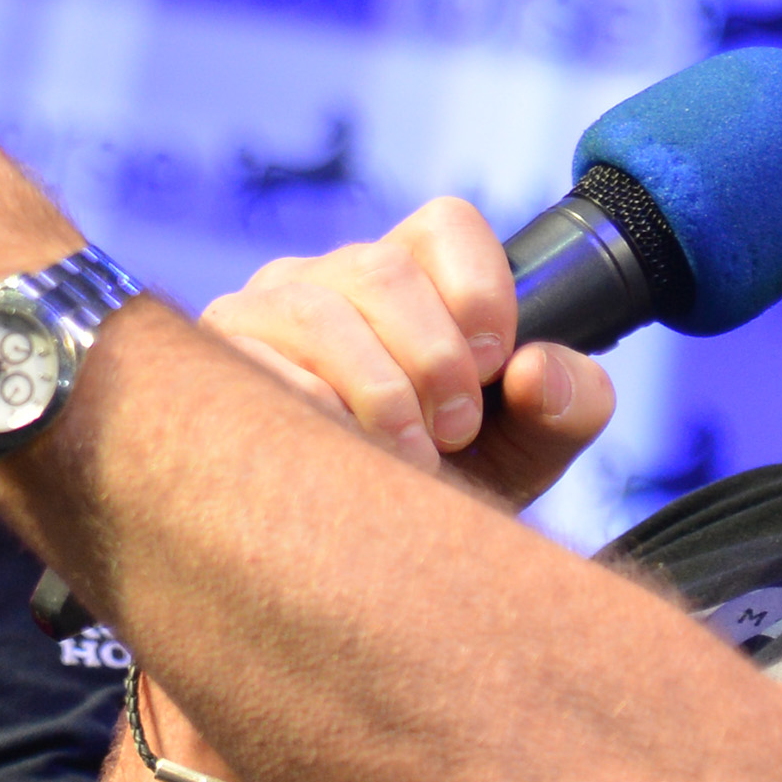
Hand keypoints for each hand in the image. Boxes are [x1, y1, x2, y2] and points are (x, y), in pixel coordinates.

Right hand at [191, 196, 613, 508]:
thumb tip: (536, 370)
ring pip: (318, 312)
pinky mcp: (214, 356)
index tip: (494, 365)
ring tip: (410, 459)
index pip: (445, 225)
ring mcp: (261, 311)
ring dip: (379, 392)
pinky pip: (260, 366)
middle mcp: (329, 279)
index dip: (479, 286)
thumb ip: (566, 407)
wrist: (344, 556)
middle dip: (434, 357)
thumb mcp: (521, 455)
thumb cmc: (432, 491)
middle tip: (455, 431)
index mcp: (409, 279)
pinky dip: (317, 415)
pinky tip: (346, 456)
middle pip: (383, 268)